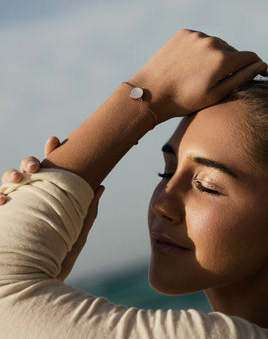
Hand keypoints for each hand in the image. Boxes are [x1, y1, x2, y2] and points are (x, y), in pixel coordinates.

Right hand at [1, 136, 103, 279]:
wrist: (37, 285)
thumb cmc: (58, 259)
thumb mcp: (76, 234)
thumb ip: (88, 211)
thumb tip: (101, 186)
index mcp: (49, 197)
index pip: (49, 170)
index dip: (50, 153)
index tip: (54, 140)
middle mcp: (30, 199)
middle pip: (25, 171)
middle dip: (29, 162)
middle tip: (35, 165)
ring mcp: (14, 209)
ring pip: (8, 182)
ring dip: (11, 175)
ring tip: (19, 178)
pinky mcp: (3, 222)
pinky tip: (3, 200)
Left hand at [132, 29, 267, 122]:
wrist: (151, 92)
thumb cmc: (184, 100)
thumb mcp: (216, 94)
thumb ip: (241, 78)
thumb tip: (261, 65)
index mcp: (222, 59)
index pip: (250, 57)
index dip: (257, 66)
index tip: (259, 74)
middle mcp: (212, 42)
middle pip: (233, 51)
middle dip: (232, 64)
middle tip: (219, 81)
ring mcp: (197, 36)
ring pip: (217, 45)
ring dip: (216, 56)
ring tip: (202, 74)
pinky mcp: (184, 33)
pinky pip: (201, 40)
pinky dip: (201, 50)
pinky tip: (191, 65)